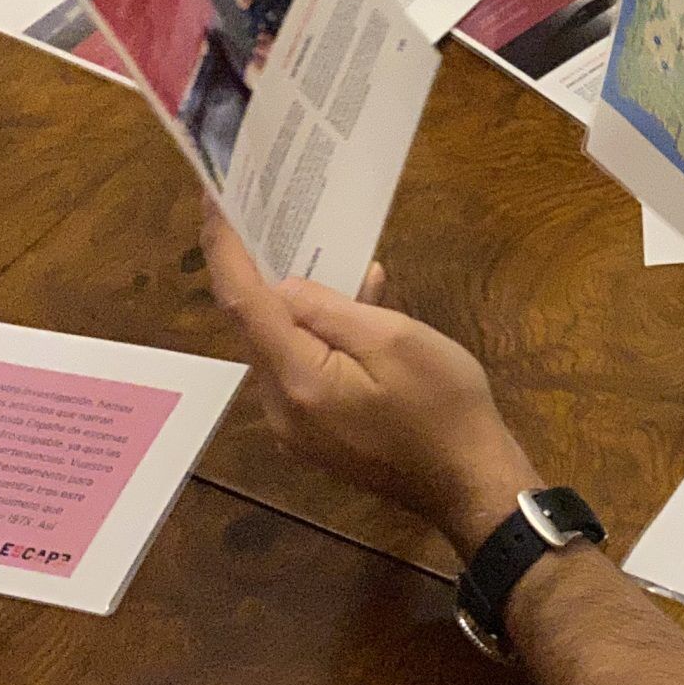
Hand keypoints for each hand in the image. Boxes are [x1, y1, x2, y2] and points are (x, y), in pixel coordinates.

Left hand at [204, 212, 537, 556]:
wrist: (470, 484)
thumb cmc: (442, 406)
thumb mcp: (395, 340)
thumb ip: (331, 310)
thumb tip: (285, 287)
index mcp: (297, 379)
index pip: (243, 302)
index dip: (224, 249)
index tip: (213, 200)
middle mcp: (281, 407)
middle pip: (257, 326)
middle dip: (262, 271)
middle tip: (271, 215)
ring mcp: (296, 428)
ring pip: (282, 348)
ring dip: (302, 304)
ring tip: (330, 257)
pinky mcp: (316, 436)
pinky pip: (304, 371)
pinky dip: (322, 337)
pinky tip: (361, 307)